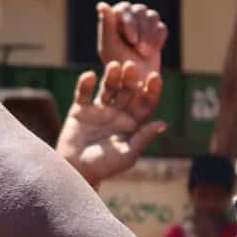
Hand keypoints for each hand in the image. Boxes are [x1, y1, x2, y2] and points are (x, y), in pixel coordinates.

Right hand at [56, 61, 166, 186]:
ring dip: (111, 76)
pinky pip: (83, 93)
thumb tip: (163, 123)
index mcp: (132, 123)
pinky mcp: (80, 110)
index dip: (151, 90)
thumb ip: (143, 138)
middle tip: (132, 66)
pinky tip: (90, 76)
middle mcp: (117, 114)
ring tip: (114, 66)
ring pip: (108, 87)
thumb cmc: (103, 167)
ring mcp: (98, 111)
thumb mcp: (127, 154)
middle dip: (131, 79)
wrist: (74, 171)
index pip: (145, 102)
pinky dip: (86, 83)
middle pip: (127, 91)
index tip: (154, 77)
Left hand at [97, 2, 167, 76]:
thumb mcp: (109, 44)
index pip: (124, 9)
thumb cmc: (117, 62)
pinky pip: (161, 27)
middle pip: (140, 11)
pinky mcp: (156, 27)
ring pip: (153, 16)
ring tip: (144, 53)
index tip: (132, 41)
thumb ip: (107, 25)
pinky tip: (152, 51)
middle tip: (140, 51)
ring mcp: (143, 19)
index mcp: (113, 16)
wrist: (135, 77)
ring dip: (150, 36)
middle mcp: (128, 14)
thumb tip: (101, 4)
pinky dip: (158, 40)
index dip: (130, 23)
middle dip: (141, 32)